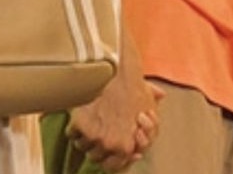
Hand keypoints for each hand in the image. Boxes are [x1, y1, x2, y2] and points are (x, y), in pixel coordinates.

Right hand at [65, 34, 163, 171]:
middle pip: (95, 156)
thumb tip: (161, 97)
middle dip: (96, 146)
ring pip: (82, 146)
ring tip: (87, 124)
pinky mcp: (77, 124)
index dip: (109, 157)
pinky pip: (71, 134)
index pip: (113, 166)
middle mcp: (109, 144)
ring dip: (84, 137)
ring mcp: (92, 135)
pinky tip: (78, 117)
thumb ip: (152, 105)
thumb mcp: (146, 95)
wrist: (109, 69)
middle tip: (96, 132)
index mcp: (126, 144)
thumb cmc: (129, 83)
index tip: (107, 147)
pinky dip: (73, 127)